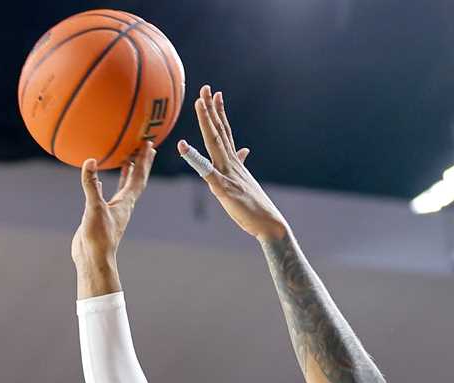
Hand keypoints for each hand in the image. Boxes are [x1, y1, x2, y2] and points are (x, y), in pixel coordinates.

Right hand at [71, 142, 156, 274]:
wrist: (93, 258)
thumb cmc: (98, 237)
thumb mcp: (94, 208)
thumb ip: (92, 184)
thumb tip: (90, 161)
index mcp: (126, 202)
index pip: (138, 177)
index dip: (144, 160)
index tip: (149, 145)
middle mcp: (123, 205)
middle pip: (137, 180)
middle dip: (142, 163)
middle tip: (146, 147)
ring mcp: (114, 210)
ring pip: (125, 187)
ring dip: (129, 173)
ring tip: (129, 159)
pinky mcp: (103, 215)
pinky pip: (110, 194)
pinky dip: (109, 184)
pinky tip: (102, 179)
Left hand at [178, 85, 288, 240]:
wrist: (269, 223)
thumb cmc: (255, 205)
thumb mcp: (244, 181)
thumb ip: (240, 164)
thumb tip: (244, 150)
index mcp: (234, 162)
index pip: (225, 132)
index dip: (218, 113)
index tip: (214, 94)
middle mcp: (231, 163)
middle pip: (219, 131)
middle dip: (211, 109)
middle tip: (205, 87)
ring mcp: (228, 174)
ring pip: (215, 143)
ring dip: (207, 123)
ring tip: (198, 103)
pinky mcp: (224, 189)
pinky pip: (207, 172)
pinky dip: (195, 159)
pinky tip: (184, 147)